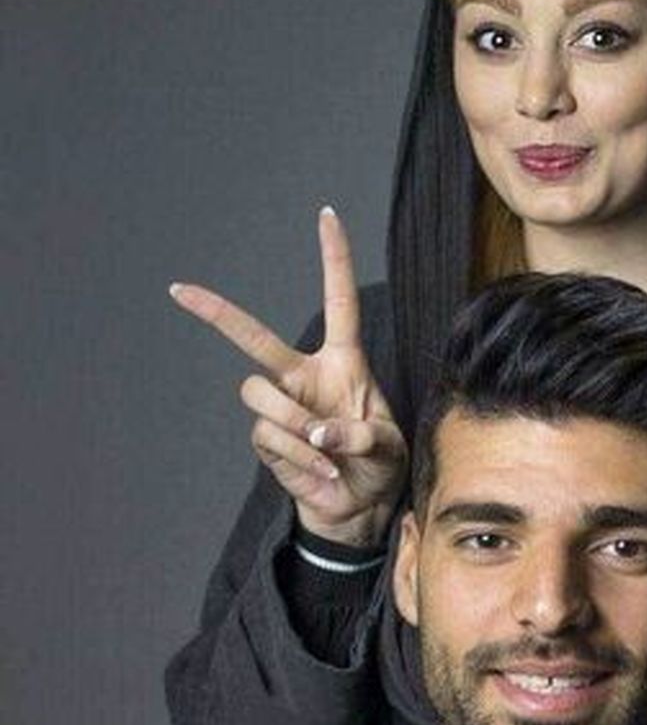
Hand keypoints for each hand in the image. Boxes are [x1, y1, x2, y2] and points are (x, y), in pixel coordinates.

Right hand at [170, 207, 406, 547]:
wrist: (360, 508)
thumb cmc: (378, 466)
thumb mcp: (387, 447)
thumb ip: (360, 434)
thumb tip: (318, 430)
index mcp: (343, 363)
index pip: (338, 301)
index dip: (333, 259)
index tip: (326, 215)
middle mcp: (304, 377)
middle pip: (254, 338)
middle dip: (218, 313)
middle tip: (182, 291)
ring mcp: (280, 407)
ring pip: (260, 396)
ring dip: (295, 426)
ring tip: (327, 454)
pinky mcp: (266, 440)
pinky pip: (269, 437)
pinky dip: (299, 458)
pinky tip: (321, 473)